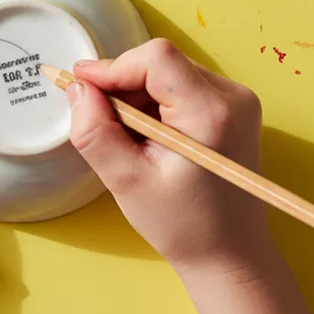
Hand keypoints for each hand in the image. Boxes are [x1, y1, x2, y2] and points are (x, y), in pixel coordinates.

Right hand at [67, 38, 270, 273]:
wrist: (230, 255)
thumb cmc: (183, 225)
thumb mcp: (126, 182)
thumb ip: (95, 131)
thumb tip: (77, 88)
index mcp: (211, 113)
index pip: (156, 59)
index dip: (113, 67)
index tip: (82, 87)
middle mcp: (232, 97)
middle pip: (160, 63)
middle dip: (122, 85)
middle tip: (103, 124)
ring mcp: (237, 100)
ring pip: (167, 71)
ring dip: (136, 95)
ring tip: (129, 139)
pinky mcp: (232, 107)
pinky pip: (180, 84)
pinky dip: (154, 103)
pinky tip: (149, 138)